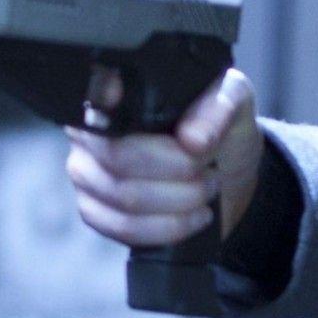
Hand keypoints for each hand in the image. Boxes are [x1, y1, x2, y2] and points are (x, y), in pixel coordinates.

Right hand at [64, 65, 264, 247]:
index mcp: (114, 90)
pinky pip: (124, 227)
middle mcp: (89, 130)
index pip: (98, 94)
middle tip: (209, 170)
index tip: (153, 122)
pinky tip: (194, 216)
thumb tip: (192, 139)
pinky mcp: (95, 211)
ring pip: (125, 198)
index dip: (115, 104)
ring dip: (180, 201)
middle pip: (119, 158)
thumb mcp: (231, 103)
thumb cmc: (217, 129)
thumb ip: (216, 108)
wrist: (226, 174)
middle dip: (178, 170)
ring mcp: (86, 172)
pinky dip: (169, 227)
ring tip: (207, 190)